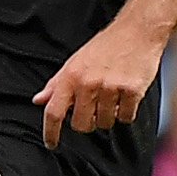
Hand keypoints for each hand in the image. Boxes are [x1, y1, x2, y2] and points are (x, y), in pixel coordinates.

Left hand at [35, 15, 166, 145]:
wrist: (137, 31)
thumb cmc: (104, 48)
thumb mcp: (74, 62)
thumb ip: (56, 84)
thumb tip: (38, 101)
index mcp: (70, 77)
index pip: (54, 112)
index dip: (50, 132)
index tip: (51, 144)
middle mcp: (88, 83)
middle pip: (82, 125)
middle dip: (88, 122)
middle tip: (94, 107)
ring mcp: (110, 87)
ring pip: (105, 123)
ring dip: (109, 116)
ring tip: (112, 95)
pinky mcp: (132, 91)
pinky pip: (125, 117)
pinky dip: (126, 111)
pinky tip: (126, 95)